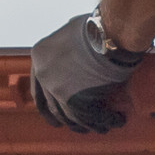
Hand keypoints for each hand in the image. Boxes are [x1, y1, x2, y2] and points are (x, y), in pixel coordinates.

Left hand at [30, 13, 142, 132]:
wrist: (109, 34)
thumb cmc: (97, 28)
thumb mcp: (71, 32)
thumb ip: (66, 48)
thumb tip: (74, 54)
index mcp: (39, 56)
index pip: (38, 90)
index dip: (47, 105)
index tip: (55, 114)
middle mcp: (44, 74)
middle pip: (53, 108)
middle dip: (67, 120)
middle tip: (77, 126)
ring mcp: (57, 88)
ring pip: (72, 117)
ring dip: (89, 125)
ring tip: (103, 126)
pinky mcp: (74, 99)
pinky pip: (90, 117)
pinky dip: (104, 121)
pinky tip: (116, 120)